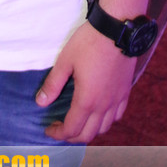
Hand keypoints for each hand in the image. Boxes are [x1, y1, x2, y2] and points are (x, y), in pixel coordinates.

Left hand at [36, 21, 136, 142]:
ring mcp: (117, 100)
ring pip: (105, 127)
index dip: (58, 134)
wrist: (117, 30)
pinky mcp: (125, 92)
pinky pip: (117, 116)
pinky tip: (99, 113)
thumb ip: (53, 84)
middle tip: (60, 129)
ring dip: (89, 130)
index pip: (72, 129)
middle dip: (72, 137)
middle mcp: (104, 105)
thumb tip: (40, 102)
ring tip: (78, 122)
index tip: (48, 130)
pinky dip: (106, 121)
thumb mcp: (65, 61)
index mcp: (87, 100)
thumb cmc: (88, 43)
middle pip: (88, 134)